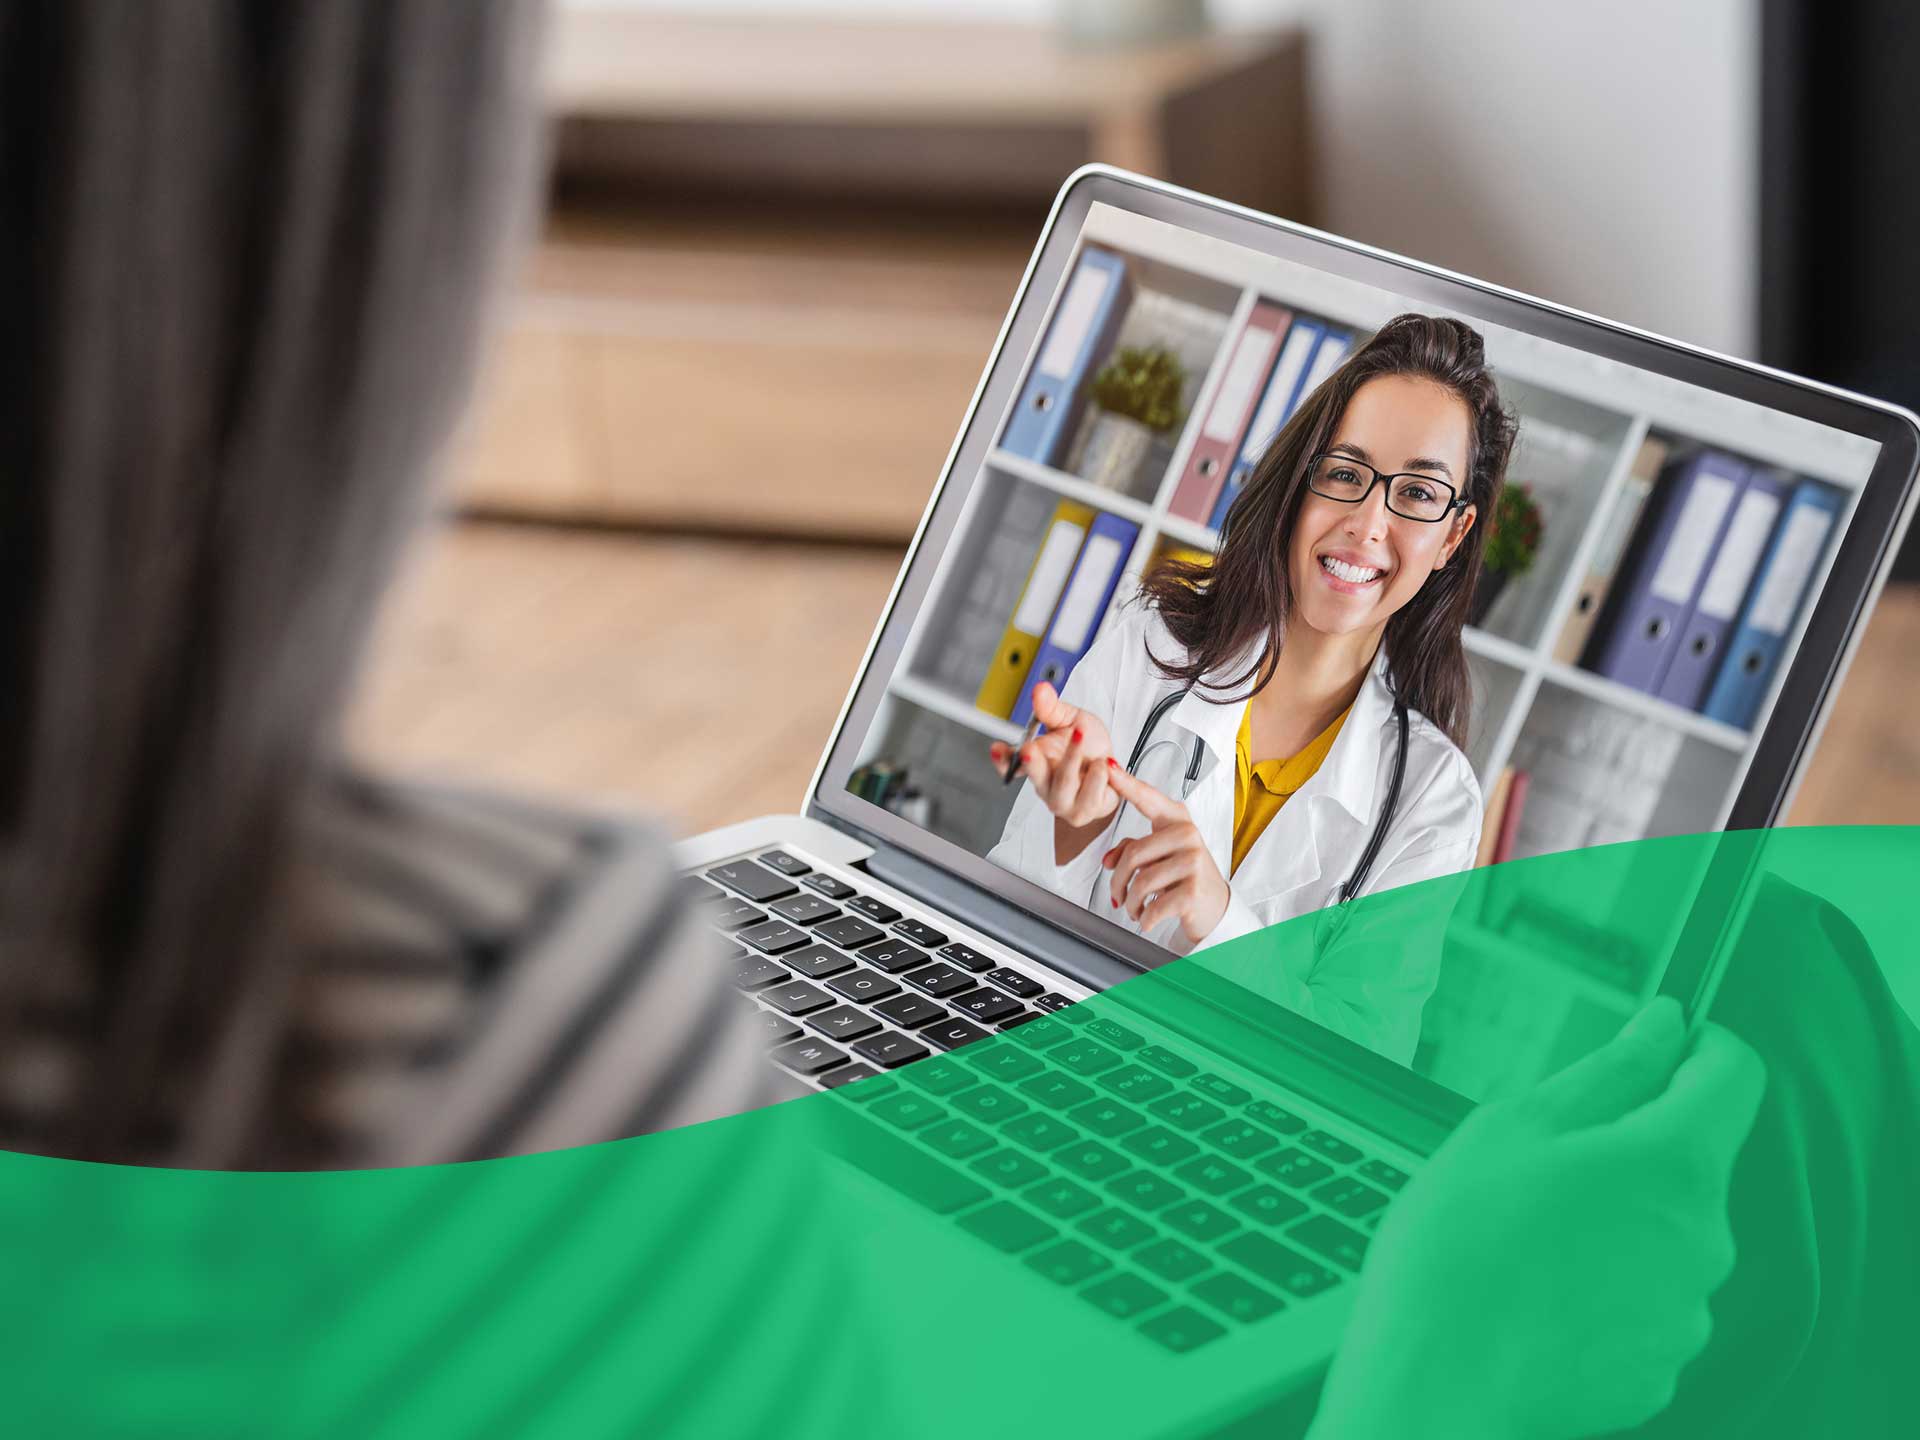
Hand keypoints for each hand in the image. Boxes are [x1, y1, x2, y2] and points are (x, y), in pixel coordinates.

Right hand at [987, 682, 1118, 829]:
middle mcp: (1045, 785)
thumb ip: (1053, 708)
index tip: (997, 748)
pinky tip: (1102, 764)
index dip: (1001, 759)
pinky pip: (1090, 795)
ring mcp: (1063, 801)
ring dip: (1072, 759)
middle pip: (1034, 777)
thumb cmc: (1089, 747)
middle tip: (1029, 749)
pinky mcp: (1084, 810)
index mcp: (1036, 763)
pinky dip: (1098, 776)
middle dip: (1031, 763)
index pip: (1011, 765)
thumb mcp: (1072, 720)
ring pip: (1063, 784)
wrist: (1113, 770)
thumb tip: (1040, 690)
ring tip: (1082, 736)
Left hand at [1098, 762, 1230, 944]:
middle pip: (1133, 854)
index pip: (1148, 799)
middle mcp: (1187, 836)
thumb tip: (1108, 861)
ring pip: (1141, 882)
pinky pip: (1154, 905)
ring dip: (1130, 903)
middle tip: (1118, 896)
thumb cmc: (1184, 877)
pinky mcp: (1194, 890)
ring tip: (1133, 909)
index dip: (1126, 783)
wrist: (1215, 908)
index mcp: (1177, 821)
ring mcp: (1193, 862)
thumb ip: (1132, 851)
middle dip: (1118, 882)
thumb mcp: (1160, 858)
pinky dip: (1144, 918)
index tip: (1108, 768)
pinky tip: (1147, 919)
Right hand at [1310, 998, 1765, 1439]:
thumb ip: (1607, 1069)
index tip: (1660, 1047)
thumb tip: (1663, 1025)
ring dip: (1615, 1220)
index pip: (1735, 1074)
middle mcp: (1703, 1239)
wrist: (1436, 1386)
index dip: (1699, 1046)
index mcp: (1673, 1164)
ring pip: (1665, 1233)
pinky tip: (1537, 1290)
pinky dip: (1604, 1286)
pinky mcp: (1660, 1366)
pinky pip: (1646, 1301)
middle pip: (1691, 1159)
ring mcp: (1686, 1312)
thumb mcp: (1514, 1127)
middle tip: (1538, 1160)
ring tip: (1526, 1237)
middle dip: (1628, 1145)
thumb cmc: (1459, 1254)